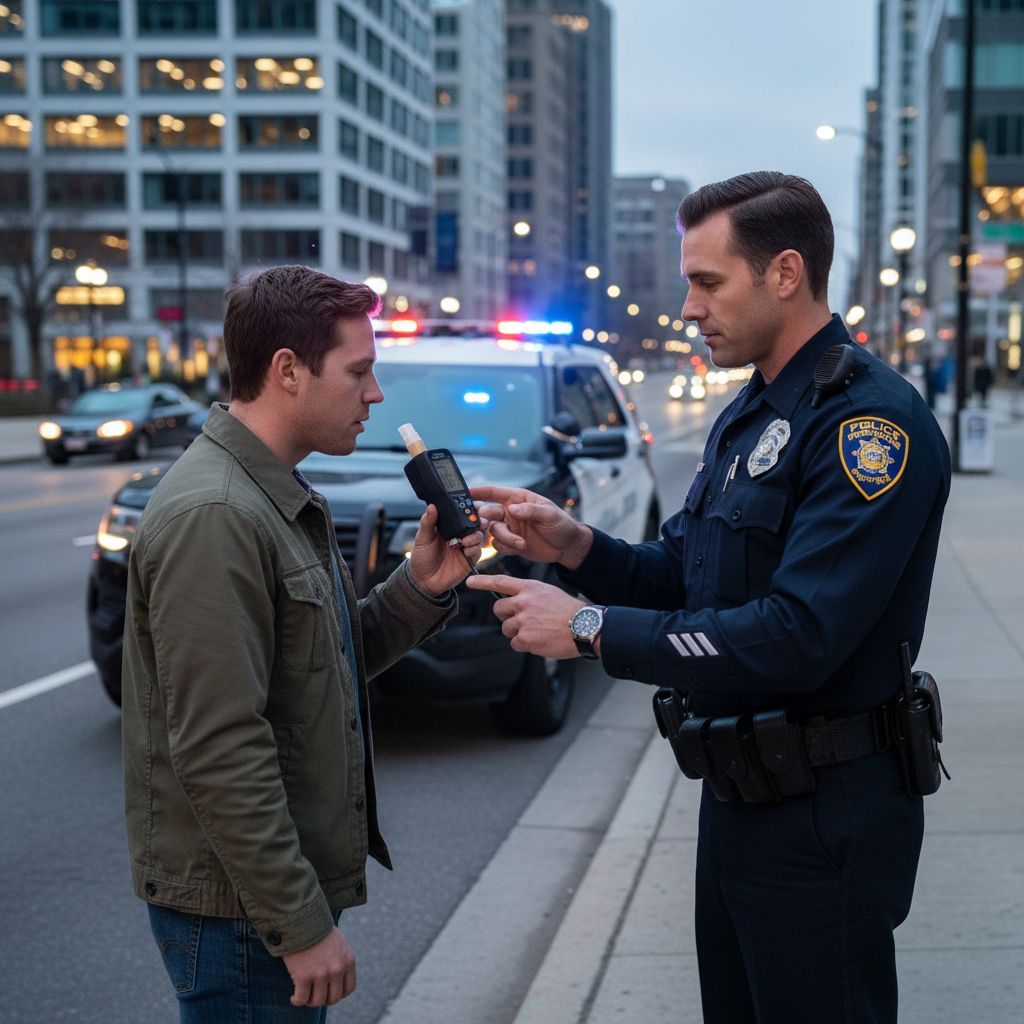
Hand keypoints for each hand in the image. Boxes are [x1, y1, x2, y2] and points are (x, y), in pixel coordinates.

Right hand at [283, 926, 355, 1006]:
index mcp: (348, 960)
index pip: (348, 989)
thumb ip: (341, 960)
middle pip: (333, 998)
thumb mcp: (339, 943)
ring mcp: (321, 974)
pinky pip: (301, 999)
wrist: (301, 919)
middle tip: (313, 994)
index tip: (328, 992)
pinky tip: (293, 997)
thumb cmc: (317, 930)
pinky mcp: (303, 976)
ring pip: (317, 1001)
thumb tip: (336, 978)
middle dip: (323, 999)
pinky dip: (297, 1001)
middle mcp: (337, 969)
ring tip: (303, 995)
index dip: (337, 994)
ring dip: (309, 1001)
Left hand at [407, 504, 483, 596]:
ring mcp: (466, 545)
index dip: (470, 506)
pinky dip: (474, 548)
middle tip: (478, 520)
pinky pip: (478, 550)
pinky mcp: (470, 558)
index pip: (462, 511)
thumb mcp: (422, 538)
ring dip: (475, 534)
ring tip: (465, 540)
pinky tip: (465, 550)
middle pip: (476, 521)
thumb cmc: (421, 557)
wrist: (423, 581)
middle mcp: (460, 533)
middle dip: (479, 519)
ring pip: (479, 534)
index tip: (474, 503)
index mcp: (448, 524)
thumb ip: (428, 522)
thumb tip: (432, 506)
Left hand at [465, 573, 586, 658]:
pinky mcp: (525, 638)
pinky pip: (515, 643)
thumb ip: (529, 595)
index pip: (500, 582)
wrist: (585, 626)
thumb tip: (515, 603)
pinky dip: (525, 645)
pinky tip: (540, 640)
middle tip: (522, 621)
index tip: (469, 582)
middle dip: (506, 617)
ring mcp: (523, 620)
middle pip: (498, 609)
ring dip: (518, 633)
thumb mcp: (548, 592)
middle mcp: (523, 602)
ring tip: (538, 631)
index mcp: (529, 588)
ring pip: (506, 629)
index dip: (482, 582)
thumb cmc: (569, 611)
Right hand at [471, 485, 591, 568]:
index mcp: (518, 499)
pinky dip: (506, 547)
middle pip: (487, 513)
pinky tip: (520, 547)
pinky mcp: (510, 544)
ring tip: (521, 543)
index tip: (464, 492)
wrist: (567, 547)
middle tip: (494, 525)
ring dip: (504, 538)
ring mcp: (509, 528)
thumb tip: (513, 509)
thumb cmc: (562, 524)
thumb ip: (531, 510)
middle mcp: (510, 512)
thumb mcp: (550, 514)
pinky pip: (498, 546)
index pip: (493, 492)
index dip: (478, 491)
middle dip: (486, 519)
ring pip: (493, 532)